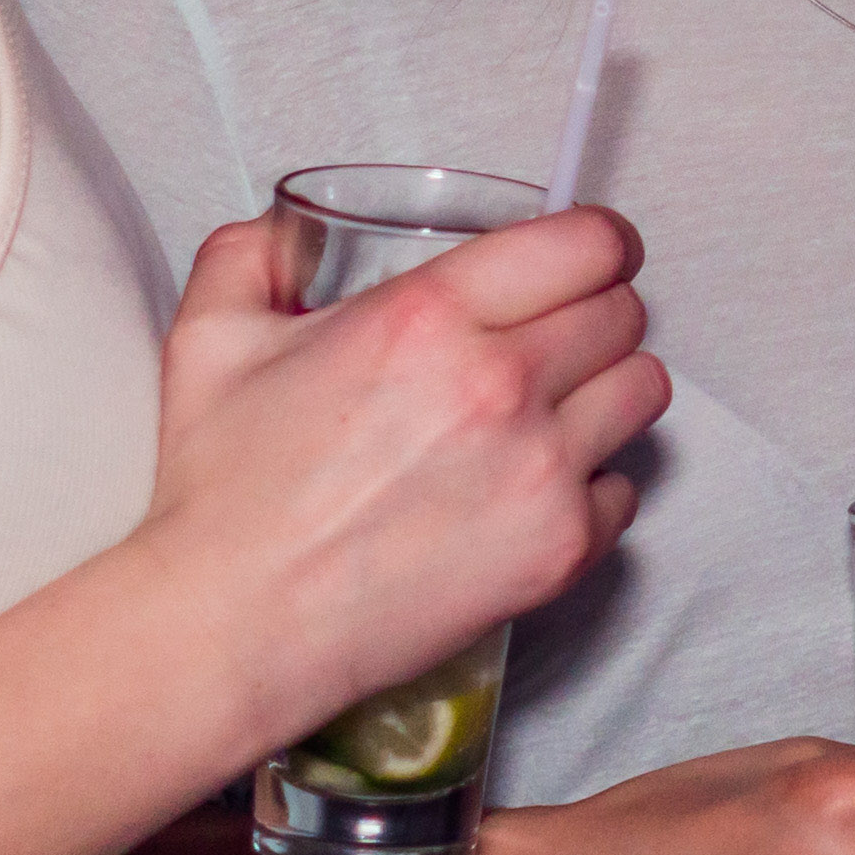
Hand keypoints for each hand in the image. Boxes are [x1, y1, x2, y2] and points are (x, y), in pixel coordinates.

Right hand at [140, 211, 664, 741]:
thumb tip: (282, 228)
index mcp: (429, 316)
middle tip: (555, 336)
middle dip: (596, 313)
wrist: (234, 625)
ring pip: (644, 391)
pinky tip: (530, 489)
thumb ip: (249, 259)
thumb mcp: (211, 342)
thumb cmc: (224, 493)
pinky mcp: (560, 548)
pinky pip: (623, 489)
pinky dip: (592, 485)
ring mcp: (540, 469)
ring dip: (606, 390)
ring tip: (553, 407)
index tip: (591, 256)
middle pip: (625, 313)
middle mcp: (501, 384)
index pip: (588, 243)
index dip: (599, 242)